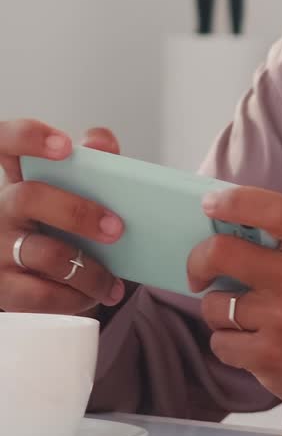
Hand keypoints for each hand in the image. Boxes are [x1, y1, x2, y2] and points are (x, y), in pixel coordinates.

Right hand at [0, 119, 126, 313]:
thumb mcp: (76, 191)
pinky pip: (40, 295)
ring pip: (44, 253)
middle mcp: (2, 207)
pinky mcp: (1, 286)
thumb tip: (100, 141)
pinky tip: (92, 297)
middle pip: (30, 197)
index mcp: (19, 176)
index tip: (65, 146)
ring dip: (89, 270)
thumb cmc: (62, 224)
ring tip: (113, 282)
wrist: (42, 278)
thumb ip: (92, 161)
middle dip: (78, 212)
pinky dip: (74, 298)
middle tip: (116, 229)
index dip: (29, 137)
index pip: (7, 141)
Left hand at [187, 186, 281, 412]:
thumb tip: (214, 216)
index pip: (275, 211)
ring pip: (214, 304)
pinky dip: (227, 342)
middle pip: (222, 253)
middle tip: (199, 273)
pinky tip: (251, 341)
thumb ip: (275, 235)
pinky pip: (219, 341)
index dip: (236, 202)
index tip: (209, 205)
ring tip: (246, 316)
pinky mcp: (270, 355)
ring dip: (219, 310)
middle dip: (198, 262)